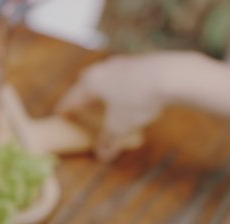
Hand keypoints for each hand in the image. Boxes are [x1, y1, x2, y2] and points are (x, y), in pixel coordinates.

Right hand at [57, 51, 205, 160]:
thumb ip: (108, 141)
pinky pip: (123, 77)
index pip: (71, 98)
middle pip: (86, 83)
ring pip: (105, 78)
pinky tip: (129, 96)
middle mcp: (102, 69)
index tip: (59, 115)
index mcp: (91, 83)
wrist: (170, 75)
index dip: (65, 109)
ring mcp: (121, 63)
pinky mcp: (139, 62)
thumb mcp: (120, 126)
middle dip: (84, 97)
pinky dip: (120, 87)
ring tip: (106, 104)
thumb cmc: (137, 100)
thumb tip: (102, 155)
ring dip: (103, 91)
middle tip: (83, 108)